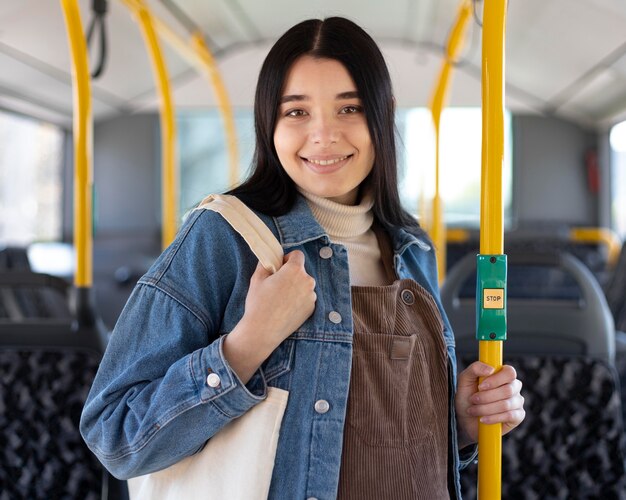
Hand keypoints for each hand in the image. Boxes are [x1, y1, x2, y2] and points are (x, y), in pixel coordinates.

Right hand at [223, 250, 315, 382]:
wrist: (263, 330)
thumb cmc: (258, 303)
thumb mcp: (257, 278)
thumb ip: (266, 264)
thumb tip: (270, 259)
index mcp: (295, 270)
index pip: (297, 255)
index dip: (287, 259)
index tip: (279, 268)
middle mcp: (308, 281)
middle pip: (301, 271)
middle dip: (291, 274)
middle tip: (276, 285)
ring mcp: (312, 296)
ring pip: (304, 285)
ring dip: (295, 287)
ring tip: (280, 299)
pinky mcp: (312, 309)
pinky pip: (306, 298)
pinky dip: (298, 300)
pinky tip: (285, 308)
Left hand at [455, 362, 524, 448]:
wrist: (465, 418)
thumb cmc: (467, 396)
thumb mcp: (465, 379)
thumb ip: (475, 368)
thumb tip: (490, 369)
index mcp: (503, 375)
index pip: (509, 372)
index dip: (496, 379)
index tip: (481, 386)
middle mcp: (513, 387)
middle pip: (508, 390)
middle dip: (486, 397)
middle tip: (473, 399)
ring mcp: (517, 402)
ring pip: (506, 404)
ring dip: (485, 408)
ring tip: (473, 410)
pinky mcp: (518, 416)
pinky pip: (510, 416)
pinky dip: (493, 418)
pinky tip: (483, 419)